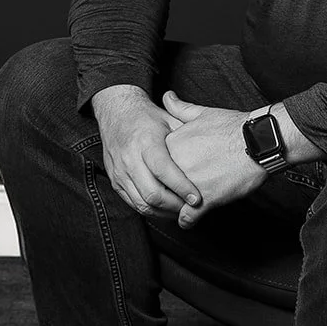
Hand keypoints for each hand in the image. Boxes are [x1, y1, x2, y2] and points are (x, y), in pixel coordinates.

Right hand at [91, 84, 200, 216]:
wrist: (116, 113)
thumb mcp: (170, 120)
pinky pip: (133, 203)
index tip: (197, 198)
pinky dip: (152, 210)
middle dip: (175, 206)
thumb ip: (188, 137)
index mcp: (145, 141)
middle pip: (152, 193)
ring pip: (142, 203)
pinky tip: (166, 209)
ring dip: (164, 212)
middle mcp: (129, 158)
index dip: (181, 187)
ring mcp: (120, 172)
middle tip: (192, 209)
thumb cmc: (148, 118)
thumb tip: (211, 154)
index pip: (163, 170)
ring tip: (182, 211)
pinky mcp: (115, 181)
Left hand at [162, 91, 267, 228]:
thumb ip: (180, 108)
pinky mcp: (204, 200)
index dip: (162, 171)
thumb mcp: (203, 113)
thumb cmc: (234, 127)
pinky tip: (188, 220)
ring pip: (170, 204)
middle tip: (172, 193)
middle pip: (160, 184)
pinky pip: (187, 217)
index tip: (168, 174)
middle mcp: (174, 165)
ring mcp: (188, 184)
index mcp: (171, 145)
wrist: (258, 142)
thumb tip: (167, 96)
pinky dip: (187, 221)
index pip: (155, 163)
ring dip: (174, 208)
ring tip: (179, 209)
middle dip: (165, 190)